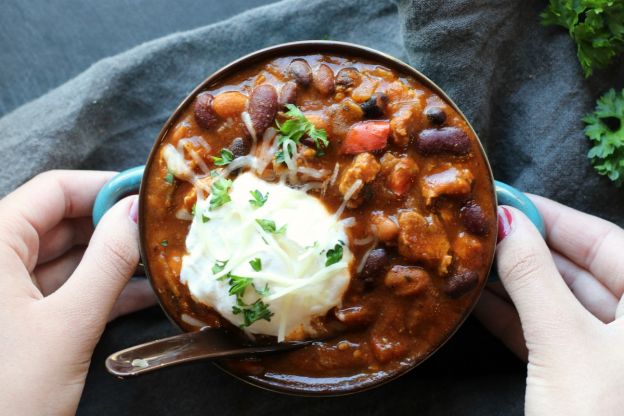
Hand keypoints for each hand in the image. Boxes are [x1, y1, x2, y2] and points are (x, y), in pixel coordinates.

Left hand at [0, 171, 155, 414]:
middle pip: (60, 222)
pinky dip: (99, 290)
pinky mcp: (19, 320)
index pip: (52, 191)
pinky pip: (62, 290)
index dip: (104, 187)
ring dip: (113, 262)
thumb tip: (138, 212)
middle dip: (113, 226)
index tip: (149, 194)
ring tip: (161, 261)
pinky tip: (142, 293)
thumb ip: (109, 262)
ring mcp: (5, 292)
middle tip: (162, 231)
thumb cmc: (9, 395)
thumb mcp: (68, 324)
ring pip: (65, 258)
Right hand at [475, 195, 623, 414]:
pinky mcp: (584, 379)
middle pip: (581, 269)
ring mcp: (611, 355)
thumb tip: (505, 221)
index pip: (605, 241)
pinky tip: (480, 300)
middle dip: (529, 248)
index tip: (507, 197)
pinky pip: (551, 335)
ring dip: (517, 283)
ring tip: (473, 258)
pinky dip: (516, 318)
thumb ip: (533, 278)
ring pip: (562, 303)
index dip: (553, 216)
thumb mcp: (563, 342)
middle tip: (482, 226)